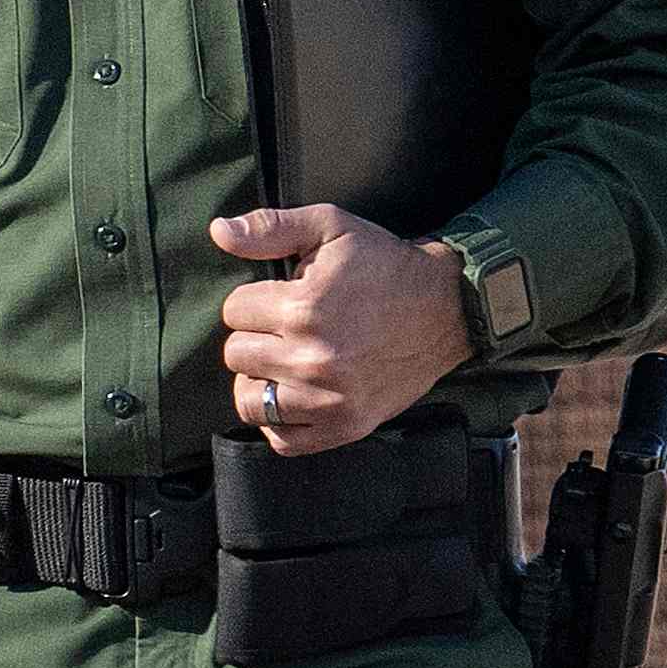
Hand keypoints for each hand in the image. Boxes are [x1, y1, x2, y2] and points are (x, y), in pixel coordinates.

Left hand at [206, 203, 477, 453]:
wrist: (448, 307)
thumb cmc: (384, 263)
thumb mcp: (330, 227)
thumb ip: (270, 228)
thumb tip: (218, 231)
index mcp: (303, 309)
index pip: (234, 311)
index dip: (256, 300)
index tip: (286, 297)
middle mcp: (313, 360)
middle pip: (237, 354)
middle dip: (258, 336)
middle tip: (291, 329)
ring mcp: (329, 400)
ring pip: (249, 399)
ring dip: (261, 379)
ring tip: (287, 361)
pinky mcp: (347, 426)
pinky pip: (283, 440)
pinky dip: (279, 421)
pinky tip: (294, 395)